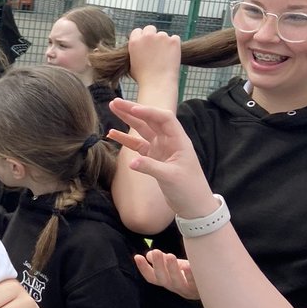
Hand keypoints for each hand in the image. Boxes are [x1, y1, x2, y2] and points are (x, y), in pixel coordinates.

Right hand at [107, 100, 215, 218]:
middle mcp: (169, 140)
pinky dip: (126, 139)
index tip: (132, 108)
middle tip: (115, 102)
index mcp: (178, 140)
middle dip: (133, 110)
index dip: (148, 111)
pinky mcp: (154, 158)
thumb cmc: (189, 189)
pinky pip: (137, 145)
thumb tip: (131, 162)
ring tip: (113, 108)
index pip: (164, 118)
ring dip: (128, 120)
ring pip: (142, 130)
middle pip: (150, 120)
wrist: (193, 205)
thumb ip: (151, 168)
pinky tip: (113, 133)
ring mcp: (160, 148)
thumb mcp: (171, 178)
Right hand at [125, 25, 181, 87]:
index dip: (141, 38)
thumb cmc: (143, 78)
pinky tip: (171, 56)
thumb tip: (139, 48)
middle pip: (150, 28)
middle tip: (155, 48)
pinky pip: (175, 39)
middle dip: (152, 36)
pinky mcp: (174, 41)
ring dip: (163, 42)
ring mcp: (162, 37)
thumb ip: (135, 52)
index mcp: (135, 41)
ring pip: (163, 35)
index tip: (145, 45)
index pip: (137, 31)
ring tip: (164, 57)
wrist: (158, 83)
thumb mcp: (132, 63)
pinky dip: (174, 46)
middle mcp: (147, 36)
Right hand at [134, 249, 199, 298]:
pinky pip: (195, 284)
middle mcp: (176, 288)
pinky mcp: (201, 290)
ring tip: (170, 256)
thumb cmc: (193, 272)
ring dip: (172, 269)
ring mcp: (188, 290)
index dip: (143, 269)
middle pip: (163, 280)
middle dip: (158, 266)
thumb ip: (162, 260)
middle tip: (155, 251)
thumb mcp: (176, 265)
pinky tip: (189, 266)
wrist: (215, 284)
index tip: (137, 257)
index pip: (152, 278)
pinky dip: (191, 275)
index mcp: (168, 282)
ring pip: (177, 283)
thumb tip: (149, 255)